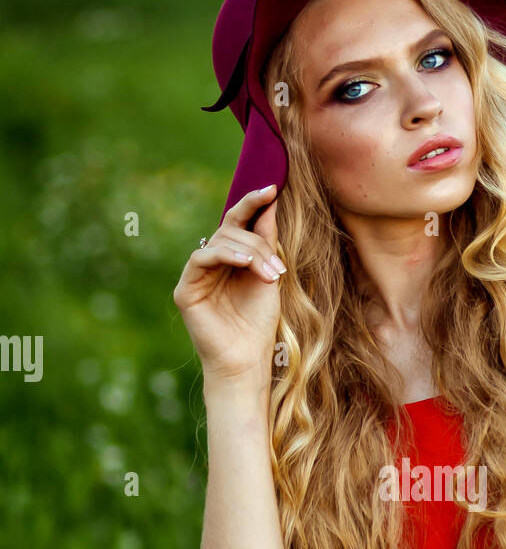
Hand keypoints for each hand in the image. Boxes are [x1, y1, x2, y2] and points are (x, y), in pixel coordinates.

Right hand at [173, 183, 287, 382]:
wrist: (247, 360)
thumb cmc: (259, 323)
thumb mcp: (269, 276)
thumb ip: (266, 242)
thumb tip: (270, 202)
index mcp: (231, 259)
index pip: (238, 223)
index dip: (252, 203)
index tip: (272, 188)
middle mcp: (212, 263)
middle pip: (232, 231)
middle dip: (258, 243)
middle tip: (277, 267)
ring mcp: (196, 275)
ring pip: (220, 241)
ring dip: (250, 252)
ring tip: (270, 274)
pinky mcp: (185, 289)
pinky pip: (202, 257)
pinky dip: (225, 255)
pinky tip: (245, 264)